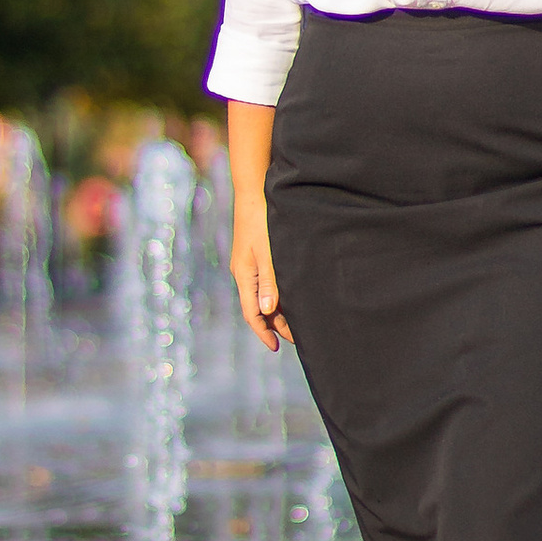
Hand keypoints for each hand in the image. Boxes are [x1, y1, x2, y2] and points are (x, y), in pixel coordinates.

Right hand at [232, 199, 290, 350]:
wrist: (255, 193)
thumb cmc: (263, 222)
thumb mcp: (268, 253)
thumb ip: (269, 282)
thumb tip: (266, 312)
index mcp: (245, 276)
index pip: (252, 314)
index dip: (263, 332)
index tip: (276, 347)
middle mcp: (244, 274)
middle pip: (257, 308)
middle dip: (274, 325)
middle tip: (296, 338)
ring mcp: (249, 265)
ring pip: (262, 296)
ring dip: (277, 311)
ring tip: (297, 322)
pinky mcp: (255, 256)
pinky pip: (265, 284)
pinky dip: (276, 295)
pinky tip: (291, 297)